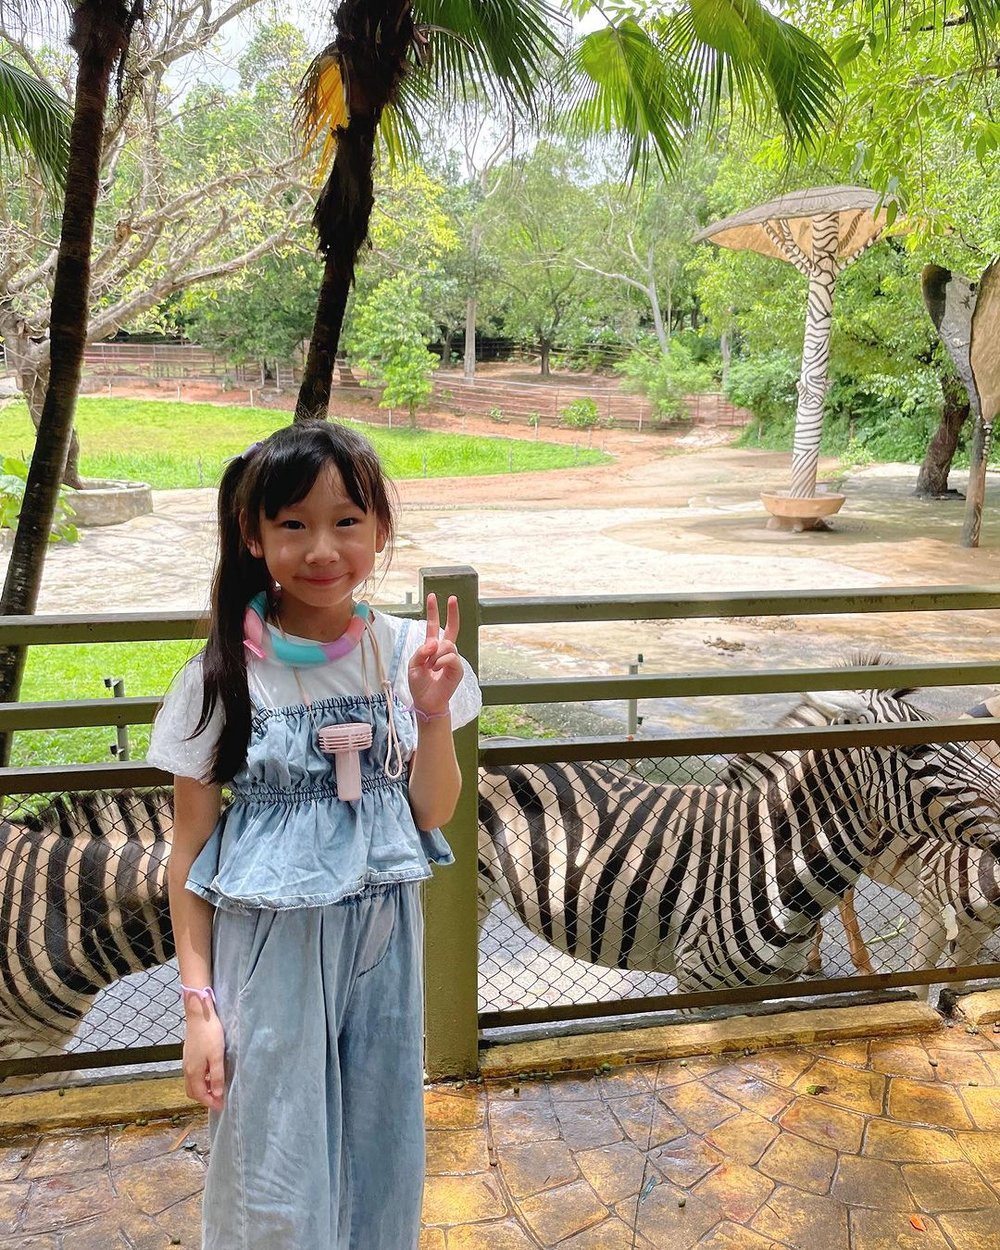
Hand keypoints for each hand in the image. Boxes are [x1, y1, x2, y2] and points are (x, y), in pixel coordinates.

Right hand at [183, 1011, 225, 1111]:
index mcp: (194, 1072)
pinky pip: (193, 1074)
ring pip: (192, 1083)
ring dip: (203, 1089)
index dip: (210, 1103)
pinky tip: (211, 1073)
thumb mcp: (217, 1056)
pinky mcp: (189, 1055)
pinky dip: (201, 1079)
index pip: (200, 1095)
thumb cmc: (210, 1034)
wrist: (199, 1015)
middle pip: (193, 1092)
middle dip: (205, 1098)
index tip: (221, 1107)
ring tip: (217, 1088)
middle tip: (219, 1100)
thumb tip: (217, 1095)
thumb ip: (217, 1076)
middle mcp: (187, 1069)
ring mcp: (187, 1062)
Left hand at [408, 593, 462, 719]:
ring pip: (447, 645)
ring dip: (436, 655)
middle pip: (451, 628)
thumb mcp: (413, 665)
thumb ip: (421, 651)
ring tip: (431, 667)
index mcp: (432, 648)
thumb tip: (435, 642)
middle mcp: (444, 651)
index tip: (432, 597)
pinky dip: (441, 662)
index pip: (434, 626)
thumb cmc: (419, 684)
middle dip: (452, 612)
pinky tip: (437, 669)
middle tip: (452, 598)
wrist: (426, 702)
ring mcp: (452, 659)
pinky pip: (451, 657)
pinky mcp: (458, 668)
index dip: (433, 612)